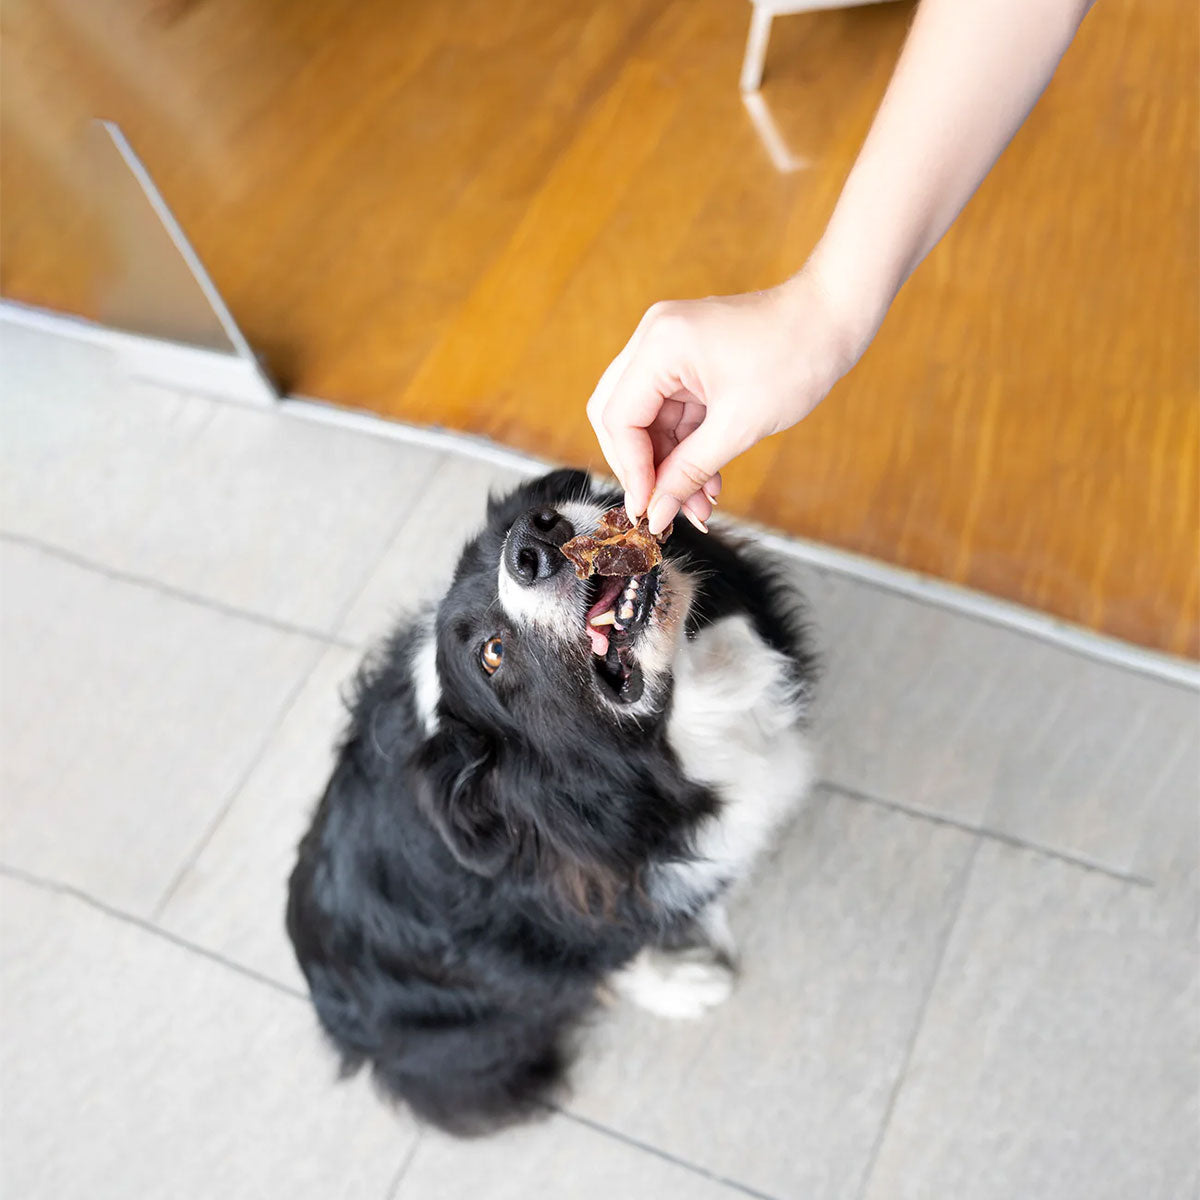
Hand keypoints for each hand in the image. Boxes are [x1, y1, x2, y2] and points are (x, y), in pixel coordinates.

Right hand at [586, 264, 867, 533]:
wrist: (834, 318)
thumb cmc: (796, 356)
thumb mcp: (739, 426)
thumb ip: (689, 472)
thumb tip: (657, 514)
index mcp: (660, 345)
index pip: (619, 418)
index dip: (631, 470)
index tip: (648, 510)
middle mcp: (654, 340)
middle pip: (620, 417)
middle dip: (643, 469)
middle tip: (663, 508)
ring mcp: (669, 349)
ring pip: (647, 422)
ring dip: (668, 466)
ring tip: (697, 506)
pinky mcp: (687, 361)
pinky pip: (672, 414)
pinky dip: (686, 449)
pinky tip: (706, 482)